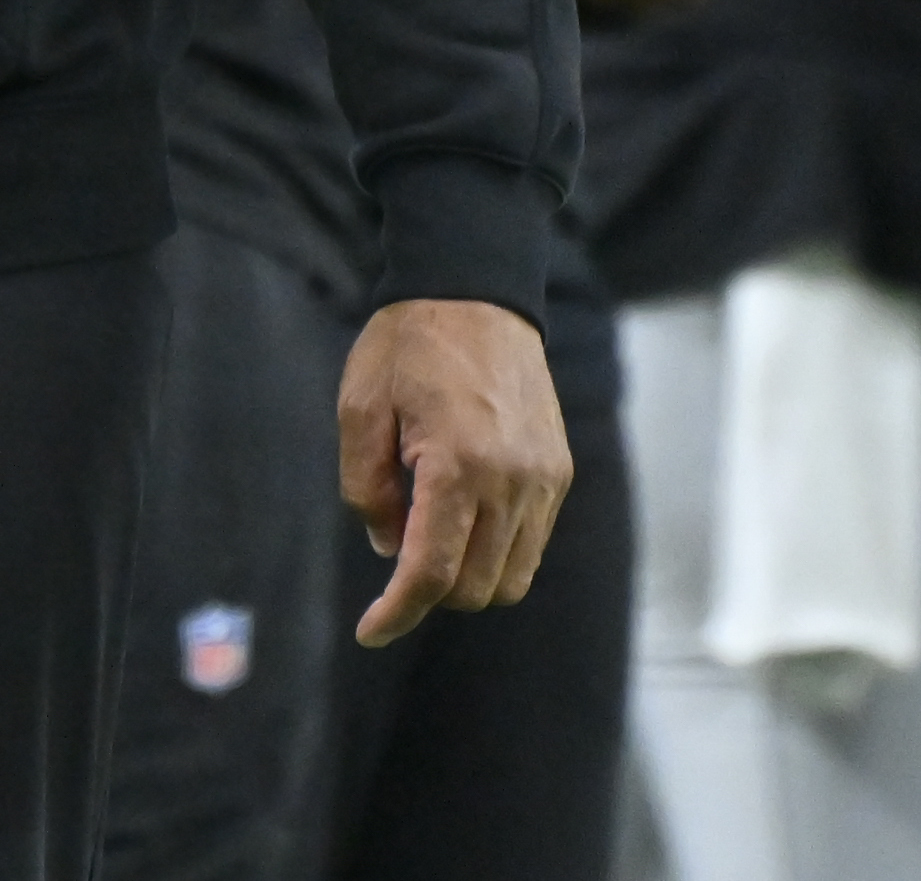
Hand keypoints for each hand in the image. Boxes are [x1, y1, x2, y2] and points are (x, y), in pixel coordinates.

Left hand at [337, 297, 569, 647]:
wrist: (474, 290)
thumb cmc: (407, 345)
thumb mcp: (361, 409)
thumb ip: (367, 490)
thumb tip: (390, 549)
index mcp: (458, 464)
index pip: (432, 573)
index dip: (397, 613)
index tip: (370, 631)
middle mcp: (512, 479)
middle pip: (475, 588)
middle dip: (429, 594)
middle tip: (395, 567)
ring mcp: (544, 477)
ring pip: (511, 577)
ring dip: (468, 580)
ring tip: (431, 540)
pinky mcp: (559, 469)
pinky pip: (532, 542)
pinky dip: (498, 553)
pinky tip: (466, 521)